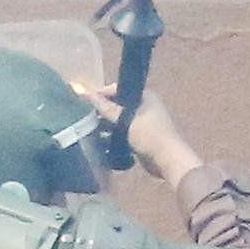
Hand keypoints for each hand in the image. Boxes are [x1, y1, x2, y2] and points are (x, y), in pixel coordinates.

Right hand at [73, 81, 199, 185]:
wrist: (166, 158)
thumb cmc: (149, 134)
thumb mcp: (126, 119)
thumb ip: (106, 108)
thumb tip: (85, 93)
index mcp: (144, 96)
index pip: (117, 89)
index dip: (100, 94)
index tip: (83, 102)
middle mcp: (143, 105)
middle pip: (117, 104)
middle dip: (101, 111)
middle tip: (82, 117)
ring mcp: (141, 121)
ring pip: (117, 119)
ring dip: (105, 124)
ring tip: (87, 130)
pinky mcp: (139, 135)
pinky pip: (121, 132)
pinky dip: (111, 135)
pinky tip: (99, 140)